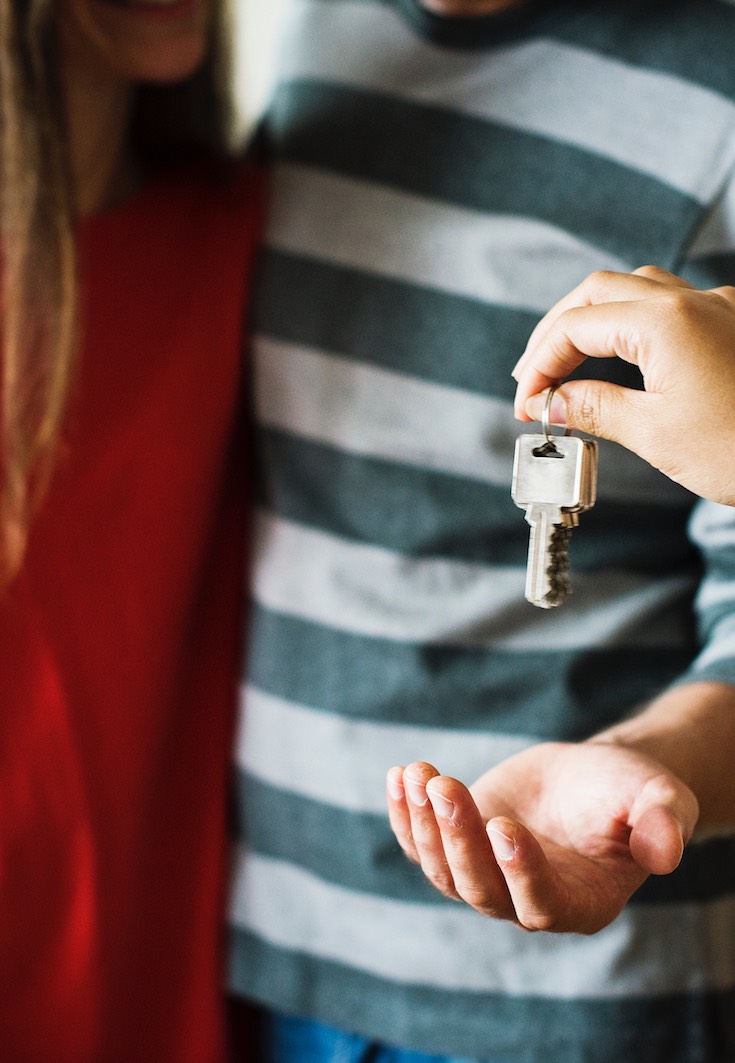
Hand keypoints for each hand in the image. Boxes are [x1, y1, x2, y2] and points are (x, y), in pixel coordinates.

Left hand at [386, 740, 698, 933]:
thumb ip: (664, 823)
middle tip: (444, 785)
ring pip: (443, 869)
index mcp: (581, 902)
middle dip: (458, 837)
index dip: (519, 870)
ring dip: (424, 823)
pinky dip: (404, 815)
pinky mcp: (459, 849)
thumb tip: (667, 851)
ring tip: (417, 774)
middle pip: (480, 888)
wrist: (593, 777)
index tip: (503, 824)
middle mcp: (526, 902)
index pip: (541, 903)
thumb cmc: (631, 792)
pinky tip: (399, 776)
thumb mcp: (659, 799)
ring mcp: (487, 877)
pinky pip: (421, 845)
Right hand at [512, 266, 734, 504]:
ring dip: (594, 319)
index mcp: (665, 322)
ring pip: (636, 290)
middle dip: (557, 331)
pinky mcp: (734, 325)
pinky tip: (625, 354)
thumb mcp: (656, 434)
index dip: (540, 365)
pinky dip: (632, 323)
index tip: (526, 405)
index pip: (575, 326)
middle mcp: (692, 302)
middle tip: (533, 377)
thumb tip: (553, 399)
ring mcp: (718, 309)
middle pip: (598, 292)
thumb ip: (596, 407)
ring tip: (568, 360)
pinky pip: (672, 305)